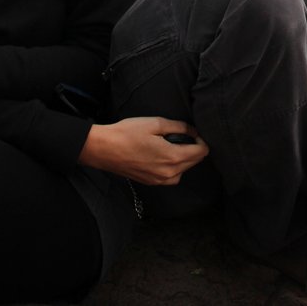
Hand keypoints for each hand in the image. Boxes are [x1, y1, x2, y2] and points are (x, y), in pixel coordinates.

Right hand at [79, 117, 208, 184]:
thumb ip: (179, 127)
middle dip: (194, 148)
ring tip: (172, 145)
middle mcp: (169, 173)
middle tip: (182, 135)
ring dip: (184, 159)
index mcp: (173, 157)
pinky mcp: (151, 183)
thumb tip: (193, 131)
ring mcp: (160, 180)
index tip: (193, 132)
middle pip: (195, 162)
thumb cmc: (128, 133)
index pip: (202, 152)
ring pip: (184, 170)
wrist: (104, 149)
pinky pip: (171, 177)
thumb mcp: (156, 123)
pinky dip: (173, 167)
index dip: (201, 140)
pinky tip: (163, 156)